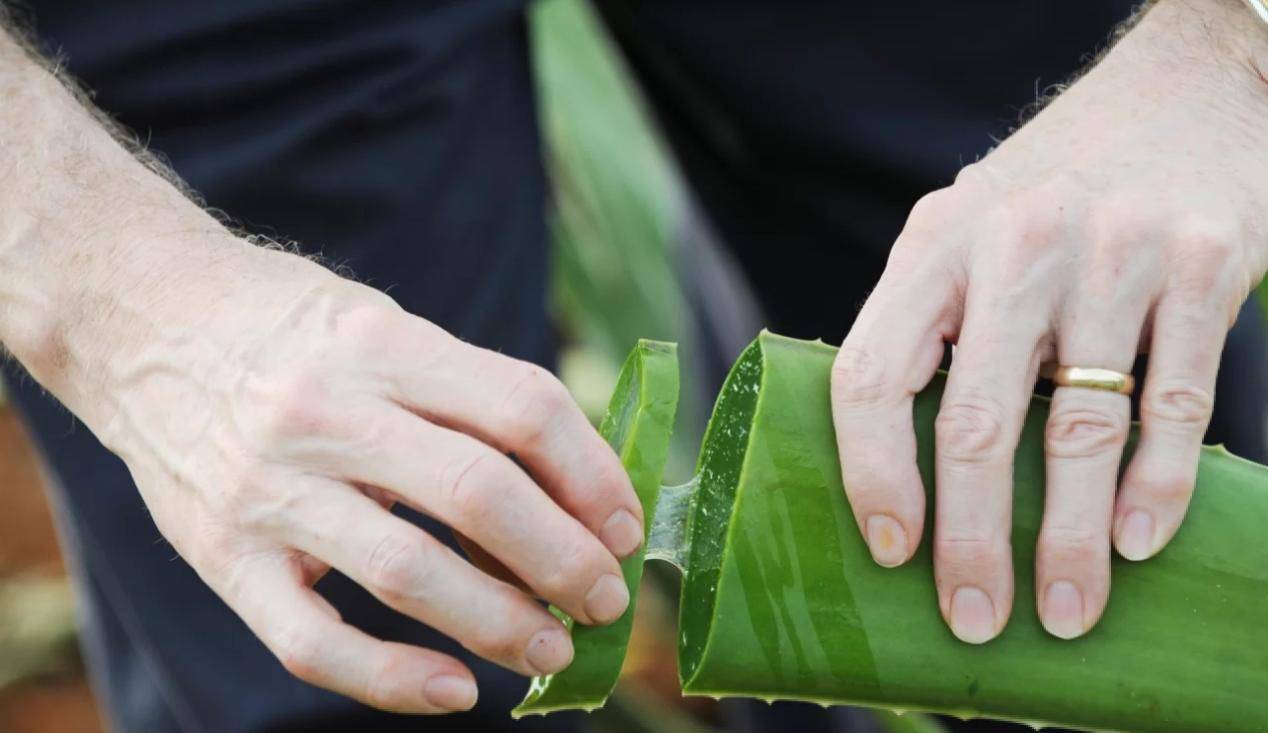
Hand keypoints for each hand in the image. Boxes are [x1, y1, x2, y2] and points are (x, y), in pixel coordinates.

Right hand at [79, 247, 641, 712]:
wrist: (141, 321)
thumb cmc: (289, 328)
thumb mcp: (383, 326)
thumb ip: (468, 395)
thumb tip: (574, 489)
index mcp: (385, 345)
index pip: (521, 410)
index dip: (591, 475)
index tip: (624, 525)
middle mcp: (326, 412)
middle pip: (479, 495)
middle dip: (564, 558)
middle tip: (604, 598)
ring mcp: (268, 488)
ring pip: (408, 574)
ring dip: (498, 623)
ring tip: (551, 651)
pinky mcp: (220, 554)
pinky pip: (312, 640)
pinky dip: (391, 679)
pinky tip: (454, 691)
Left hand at [831, 0, 1267, 642]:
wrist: (1184, 90)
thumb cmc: (1051, 191)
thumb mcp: (965, 233)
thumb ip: (929, 324)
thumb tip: (894, 466)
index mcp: (933, 243)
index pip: (873, 376)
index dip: (872, 475)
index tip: (892, 550)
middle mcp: (1016, 243)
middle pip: (973, 423)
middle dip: (971, 542)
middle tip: (972, 616)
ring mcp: (1115, 253)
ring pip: (1079, 429)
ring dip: (1066, 539)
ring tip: (1062, 611)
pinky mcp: (1206, 265)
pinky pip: (1174, 402)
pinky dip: (1155, 486)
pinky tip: (1135, 541)